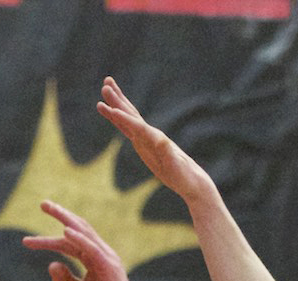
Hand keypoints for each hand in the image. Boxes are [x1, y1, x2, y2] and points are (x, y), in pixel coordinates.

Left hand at [22, 202, 151, 280]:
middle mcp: (101, 254)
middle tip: (43, 203)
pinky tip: (65, 232)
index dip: (47, 241)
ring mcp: (106, 259)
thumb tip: (51, 264)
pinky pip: (92, 249)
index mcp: (93, 260)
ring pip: (85, 233)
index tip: (26, 241)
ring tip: (51, 208)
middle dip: (60, 215)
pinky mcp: (110, 268)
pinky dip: (80, 239)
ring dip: (67, 219)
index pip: (68, 244)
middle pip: (78, 229)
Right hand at [94, 77, 217, 205]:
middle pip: (131, 113)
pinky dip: (120, 120)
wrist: (192, 181)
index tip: (111, 110)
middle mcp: (151, 134)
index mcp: (156, 138)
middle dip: (118, 100)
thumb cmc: (185, 175)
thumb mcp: (176, 166)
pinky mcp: (144, 144)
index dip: (124, 119)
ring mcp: (147, 138)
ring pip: (129, 117)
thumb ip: (168, 153)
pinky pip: (128, 129)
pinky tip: (113, 114)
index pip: (137, 126)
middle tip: (106, 82)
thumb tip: (162, 140)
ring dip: (117, 104)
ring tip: (105, 89)